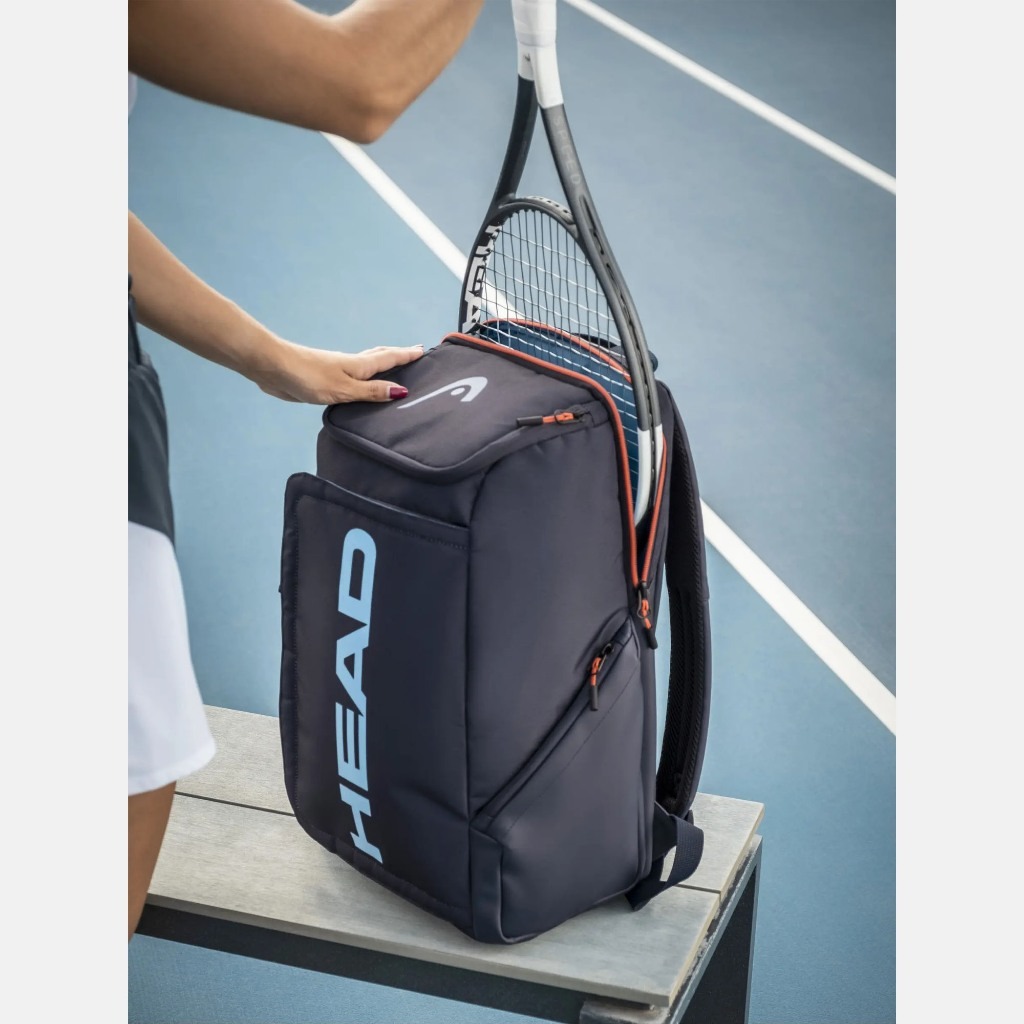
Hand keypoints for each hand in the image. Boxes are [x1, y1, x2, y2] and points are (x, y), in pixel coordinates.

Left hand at [255, 340, 424, 403]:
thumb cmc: (307, 376)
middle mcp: (351, 365)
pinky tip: (361, 382)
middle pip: (380, 357)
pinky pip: (354, 377)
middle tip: (414, 353)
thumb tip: (401, 391)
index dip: (406, 355)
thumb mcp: (344, 389)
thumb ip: (371, 392)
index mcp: (359, 365)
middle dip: (398, 355)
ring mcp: (338, 370)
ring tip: (394, 364)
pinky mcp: (326, 379)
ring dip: (383, 362)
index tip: (423, 351)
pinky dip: (366, 376)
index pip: (390, 359)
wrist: (273, 368)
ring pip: (367, 364)